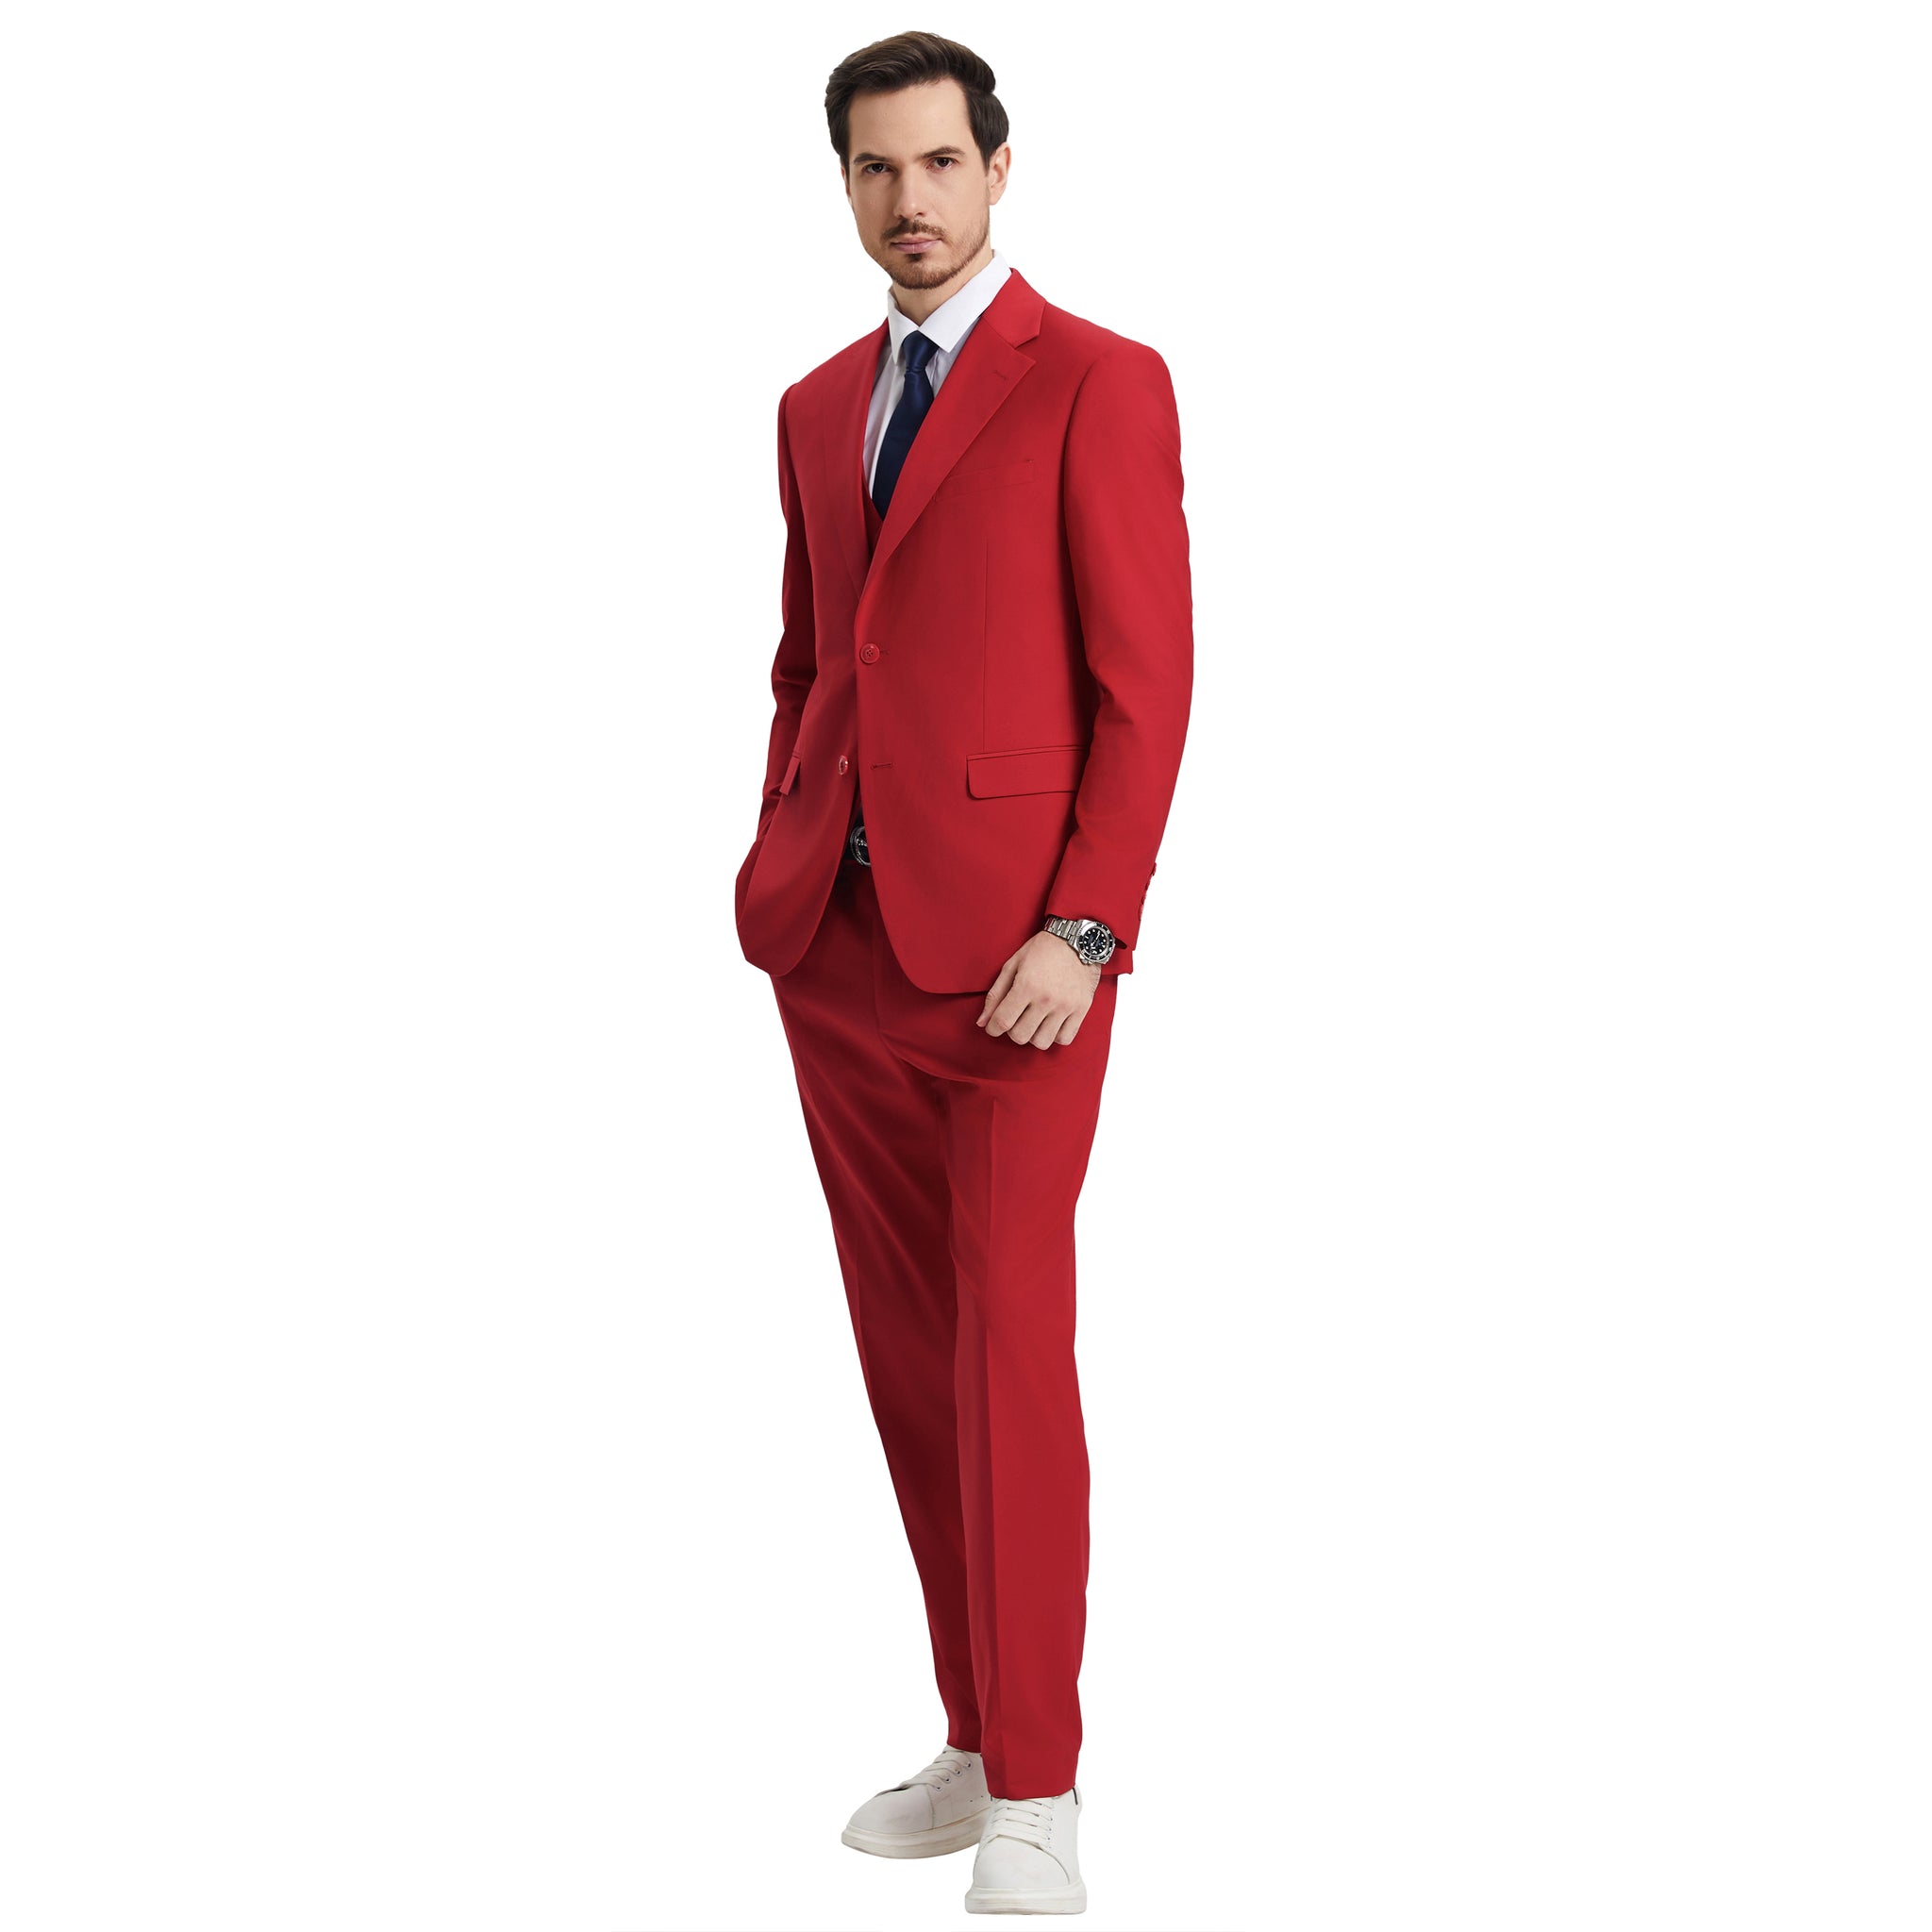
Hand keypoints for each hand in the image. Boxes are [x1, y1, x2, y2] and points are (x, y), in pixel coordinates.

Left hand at [977, 932, 1102, 1047]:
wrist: (1077, 940)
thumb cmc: (1041, 950)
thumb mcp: (1012, 965)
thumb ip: (995, 995)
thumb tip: (982, 1022)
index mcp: (1026, 985)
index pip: (1002, 1022)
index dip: (992, 1029)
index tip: (993, 1026)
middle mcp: (1046, 999)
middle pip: (1020, 1036)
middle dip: (1012, 1031)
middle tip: (1015, 1019)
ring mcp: (1066, 1006)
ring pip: (1041, 1042)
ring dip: (1033, 1035)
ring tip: (1034, 1021)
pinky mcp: (1081, 1009)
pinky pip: (1064, 1038)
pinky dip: (1054, 1035)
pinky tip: (1051, 1023)